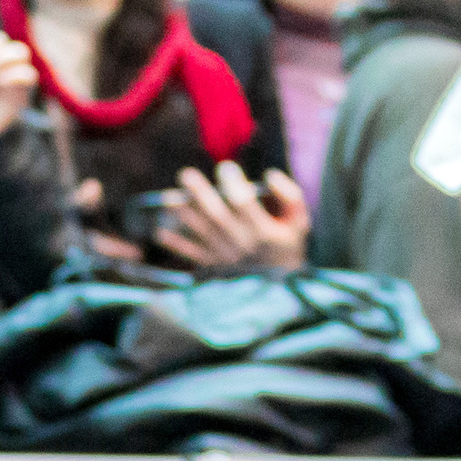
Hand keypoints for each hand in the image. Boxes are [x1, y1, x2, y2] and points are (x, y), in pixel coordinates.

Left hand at [153, 162, 311, 272]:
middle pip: (216, 214)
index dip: (233, 182)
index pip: (244, 201)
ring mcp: (226, 256)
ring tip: (169, 199)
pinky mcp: (215, 267)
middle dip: (200, 193)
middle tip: (185, 175)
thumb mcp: (299, 223)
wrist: (281, 292)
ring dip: (184, 215)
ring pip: (201, 232)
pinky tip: (161, 232)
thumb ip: (289, 196)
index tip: (226, 168)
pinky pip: (192, 255)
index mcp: (263, 230)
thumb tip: (269, 174)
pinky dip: (176, 245)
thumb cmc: (289, 249)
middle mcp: (242, 243)